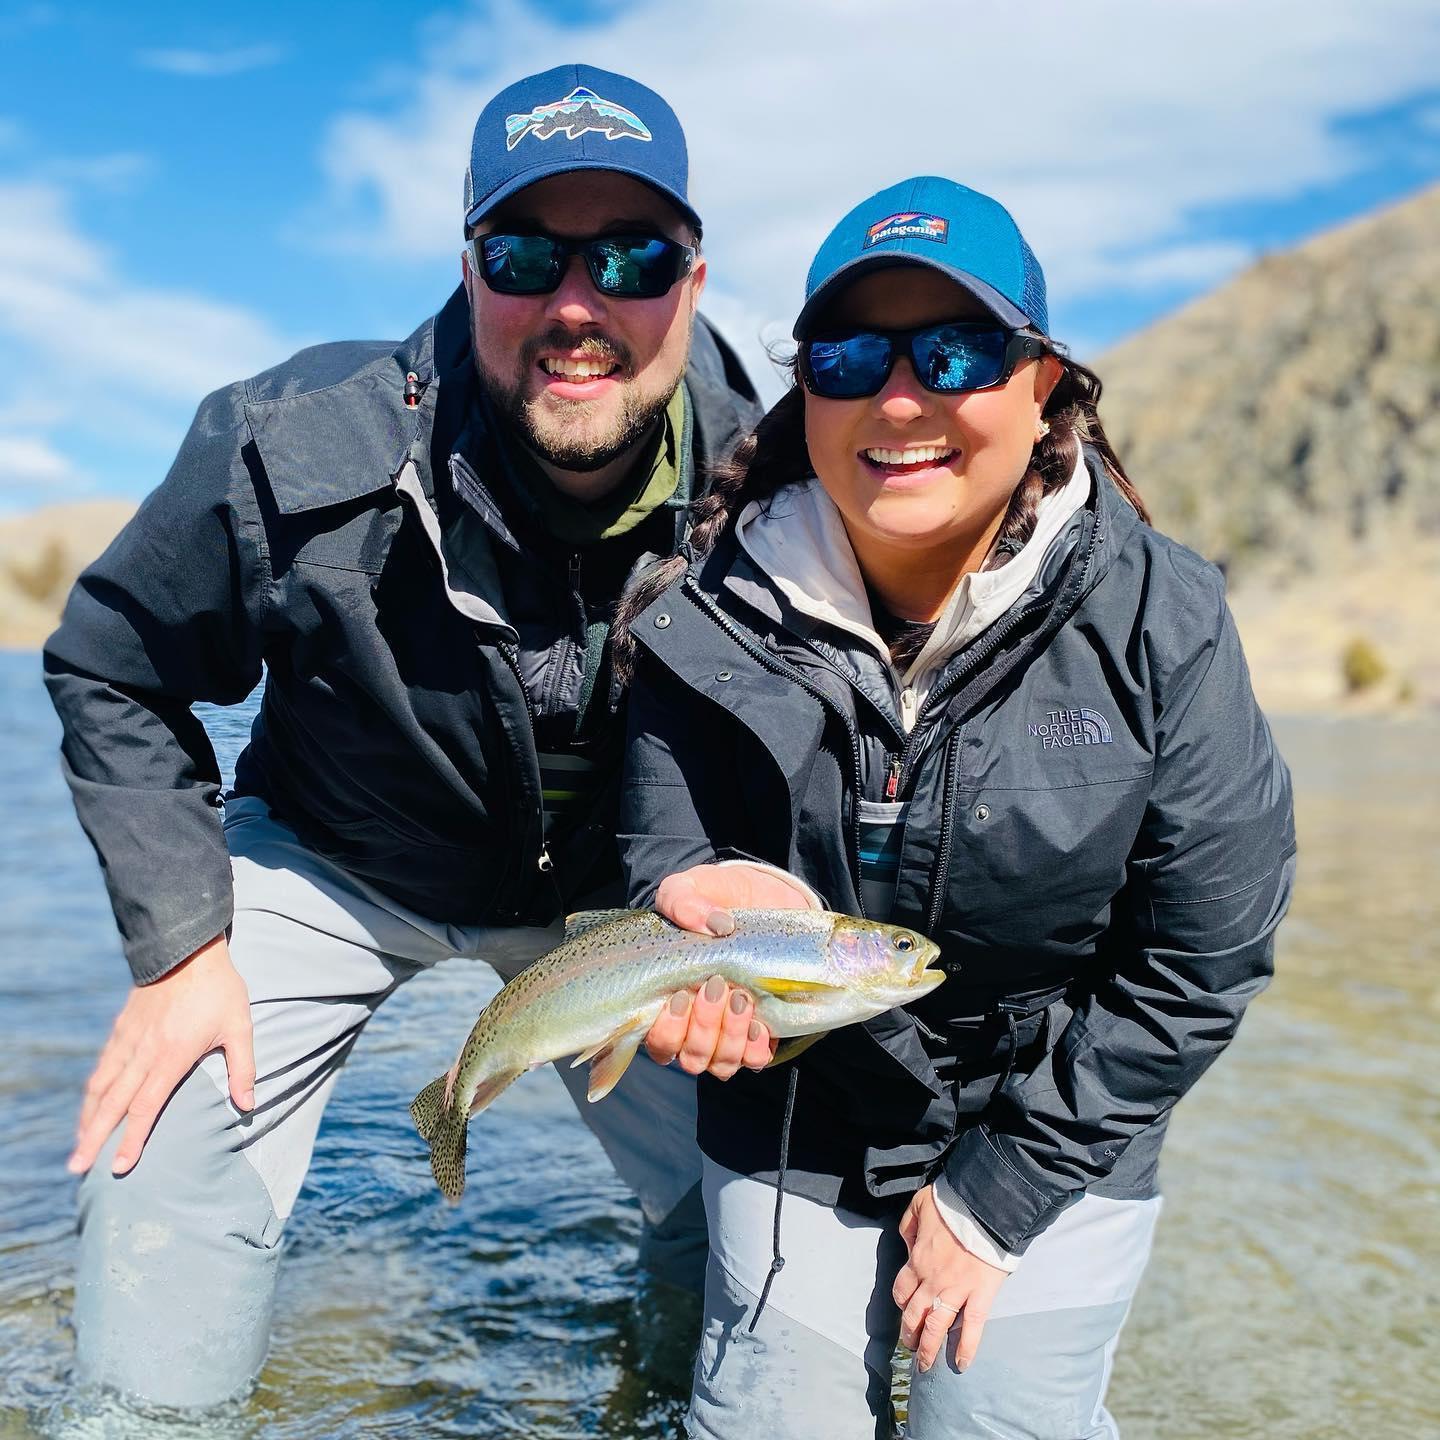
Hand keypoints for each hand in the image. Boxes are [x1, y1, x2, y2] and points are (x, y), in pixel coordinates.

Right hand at [68, 934, 255, 1176]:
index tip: (120, 1166)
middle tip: (76, 1169)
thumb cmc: (220, 989)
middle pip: (113, 1103)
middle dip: (94, 1138)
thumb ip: (243, 1068)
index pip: (147, 1106)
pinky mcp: (121, 1029)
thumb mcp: (240, 1026)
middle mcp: (143, 1052)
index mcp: (172, 1055)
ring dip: (87, 1119)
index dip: (132, 1138)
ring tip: (78, 1147)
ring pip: (101, 1086)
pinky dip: (92, 1091)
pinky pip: (102, 1066)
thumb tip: (249, 1105)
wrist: (187, 948)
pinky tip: (90, 1106)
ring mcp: (128, 1039)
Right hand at [645, 863, 813, 1077]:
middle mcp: (695, 1025)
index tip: (682, 994)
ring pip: (720, 1064)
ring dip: (729, 1036)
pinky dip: (755, 1047)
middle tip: (716, 986)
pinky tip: (758, 1020)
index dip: (666, 1030)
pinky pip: (755, 1060)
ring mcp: (729, 1032)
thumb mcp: (693, 886)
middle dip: (702, 1027)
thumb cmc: (719, 897)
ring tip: (741, 997)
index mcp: (667, 1000)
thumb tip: (712, 926)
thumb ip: (684, 900)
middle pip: (689, 1057)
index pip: (656, 1042)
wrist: (765, 897)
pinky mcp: (763, 1030)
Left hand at [893, 1185, 1008, 1372]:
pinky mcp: (980, 1296)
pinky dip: (966, 1348)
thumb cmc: (951, 1205)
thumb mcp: (918, 1206)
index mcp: (916, 1260)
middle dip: (910, 1333)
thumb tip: (907, 1244)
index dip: (901, 1303)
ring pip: (937, 1327)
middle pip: (914, 1314)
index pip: (901, 1290)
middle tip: (910, 1346)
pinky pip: (972, 1328)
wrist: (983, 1208)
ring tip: (925, 1365)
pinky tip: (962, 1365)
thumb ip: (908, 1226)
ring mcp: (956, 1291)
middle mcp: (932, 1281)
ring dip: (928, 1348)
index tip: (904, 1309)